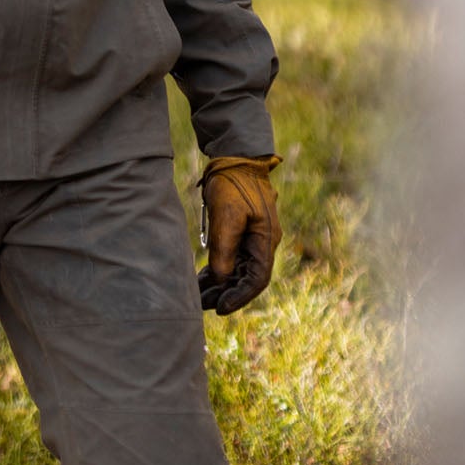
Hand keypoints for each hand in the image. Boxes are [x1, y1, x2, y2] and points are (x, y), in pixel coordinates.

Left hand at [197, 154, 280, 314]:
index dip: (239, 297)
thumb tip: (221, 280)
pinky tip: (202, 278)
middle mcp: (263, 242)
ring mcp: (252, 237)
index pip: (256, 280)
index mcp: (266, 239)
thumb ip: (224, 249)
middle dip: (226, 293)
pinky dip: (218, 269)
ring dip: (220, 284)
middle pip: (246, 278)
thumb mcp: (227, 216)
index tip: (220, 308)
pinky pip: (232, 257)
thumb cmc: (233, 183)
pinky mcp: (241, 231)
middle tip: (202, 305)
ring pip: (237, 270)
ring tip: (198, 296)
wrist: (235, 156)